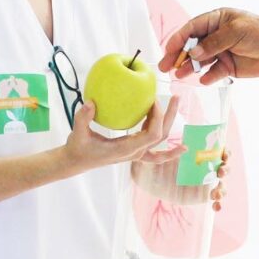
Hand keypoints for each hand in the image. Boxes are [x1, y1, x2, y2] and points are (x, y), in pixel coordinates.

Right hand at [63, 97, 178, 174]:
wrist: (76, 161)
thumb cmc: (78, 148)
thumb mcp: (77, 133)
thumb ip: (83, 118)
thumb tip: (91, 102)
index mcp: (126, 149)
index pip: (151, 135)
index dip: (157, 118)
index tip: (153, 100)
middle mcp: (135, 152)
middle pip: (161, 135)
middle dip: (170, 116)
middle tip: (176, 97)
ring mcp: (136, 153)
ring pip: (160, 140)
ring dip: (169, 122)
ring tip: (175, 102)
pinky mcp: (134, 152)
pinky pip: (156, 153)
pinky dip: (170, 151)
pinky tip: (182, 146)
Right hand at [158, 8, 258, 84]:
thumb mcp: (235, 31)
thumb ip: (213, 43)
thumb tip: (193, 54)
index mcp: (216, 20)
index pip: (191, 28)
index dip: (178, 38)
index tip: (168, 49)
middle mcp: (215, 36)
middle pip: (191, 46)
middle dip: (177, 55)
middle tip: (165, 66)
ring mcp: (220, 52)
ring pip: (199, 61)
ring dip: (189, 68)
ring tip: (179, 75)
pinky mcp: (228, 66)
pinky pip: (213, 73)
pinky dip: (207, 77)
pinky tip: (203, 80)